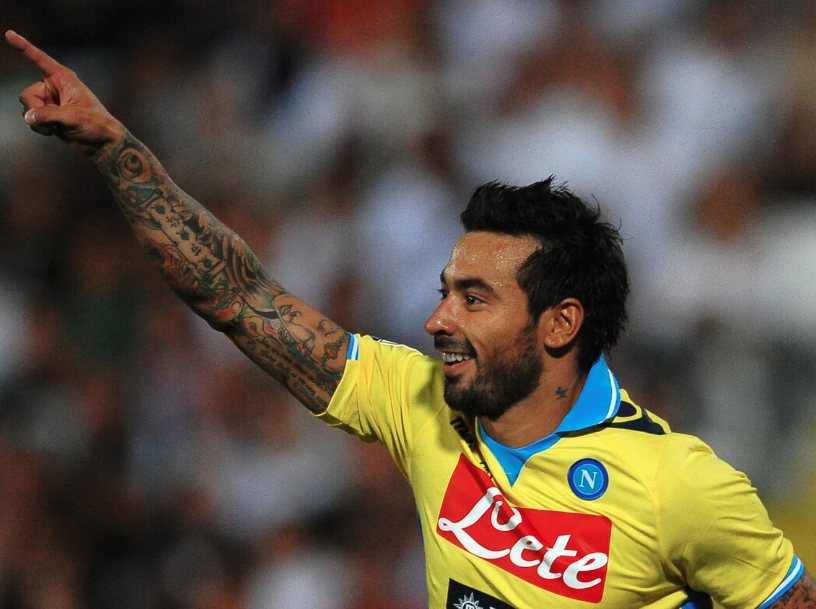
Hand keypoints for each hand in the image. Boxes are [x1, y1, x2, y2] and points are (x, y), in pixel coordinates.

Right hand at [6, 30, 122, 157]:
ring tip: (57, 126)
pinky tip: (54, 131)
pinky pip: (32, 119)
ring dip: (38, 121)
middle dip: (35, 109)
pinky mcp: (48, 115)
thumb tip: (28, 117)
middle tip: (54, 119)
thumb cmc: (95, 124)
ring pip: (28, 108)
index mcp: (63, 79)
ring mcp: (50, 102)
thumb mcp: (72, 117)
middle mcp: (53, 87)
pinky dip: (39, 127)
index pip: (39, 60)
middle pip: (27, 95)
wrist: (102, 142)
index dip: (23, 47)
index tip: (9, 34)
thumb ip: (47, 115)